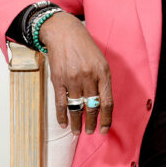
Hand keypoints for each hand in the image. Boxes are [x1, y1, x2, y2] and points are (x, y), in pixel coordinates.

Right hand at [39, 12, 112, 134]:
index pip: (107, 102)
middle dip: (92, 123)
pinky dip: (62, 115)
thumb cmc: (85, 48)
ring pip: (76, 107)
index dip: (107, 119)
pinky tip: (64, 124)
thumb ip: (103, 81)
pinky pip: (61, 102)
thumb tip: (103, 104)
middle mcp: (89, 77)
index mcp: (103, 73)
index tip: (105, 130)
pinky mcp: (58, 80)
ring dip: (77, 123)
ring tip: (78, 132)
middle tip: (90, 132)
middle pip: (92, 107)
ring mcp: (72, 79)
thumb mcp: (101, 61)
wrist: (64, 34)